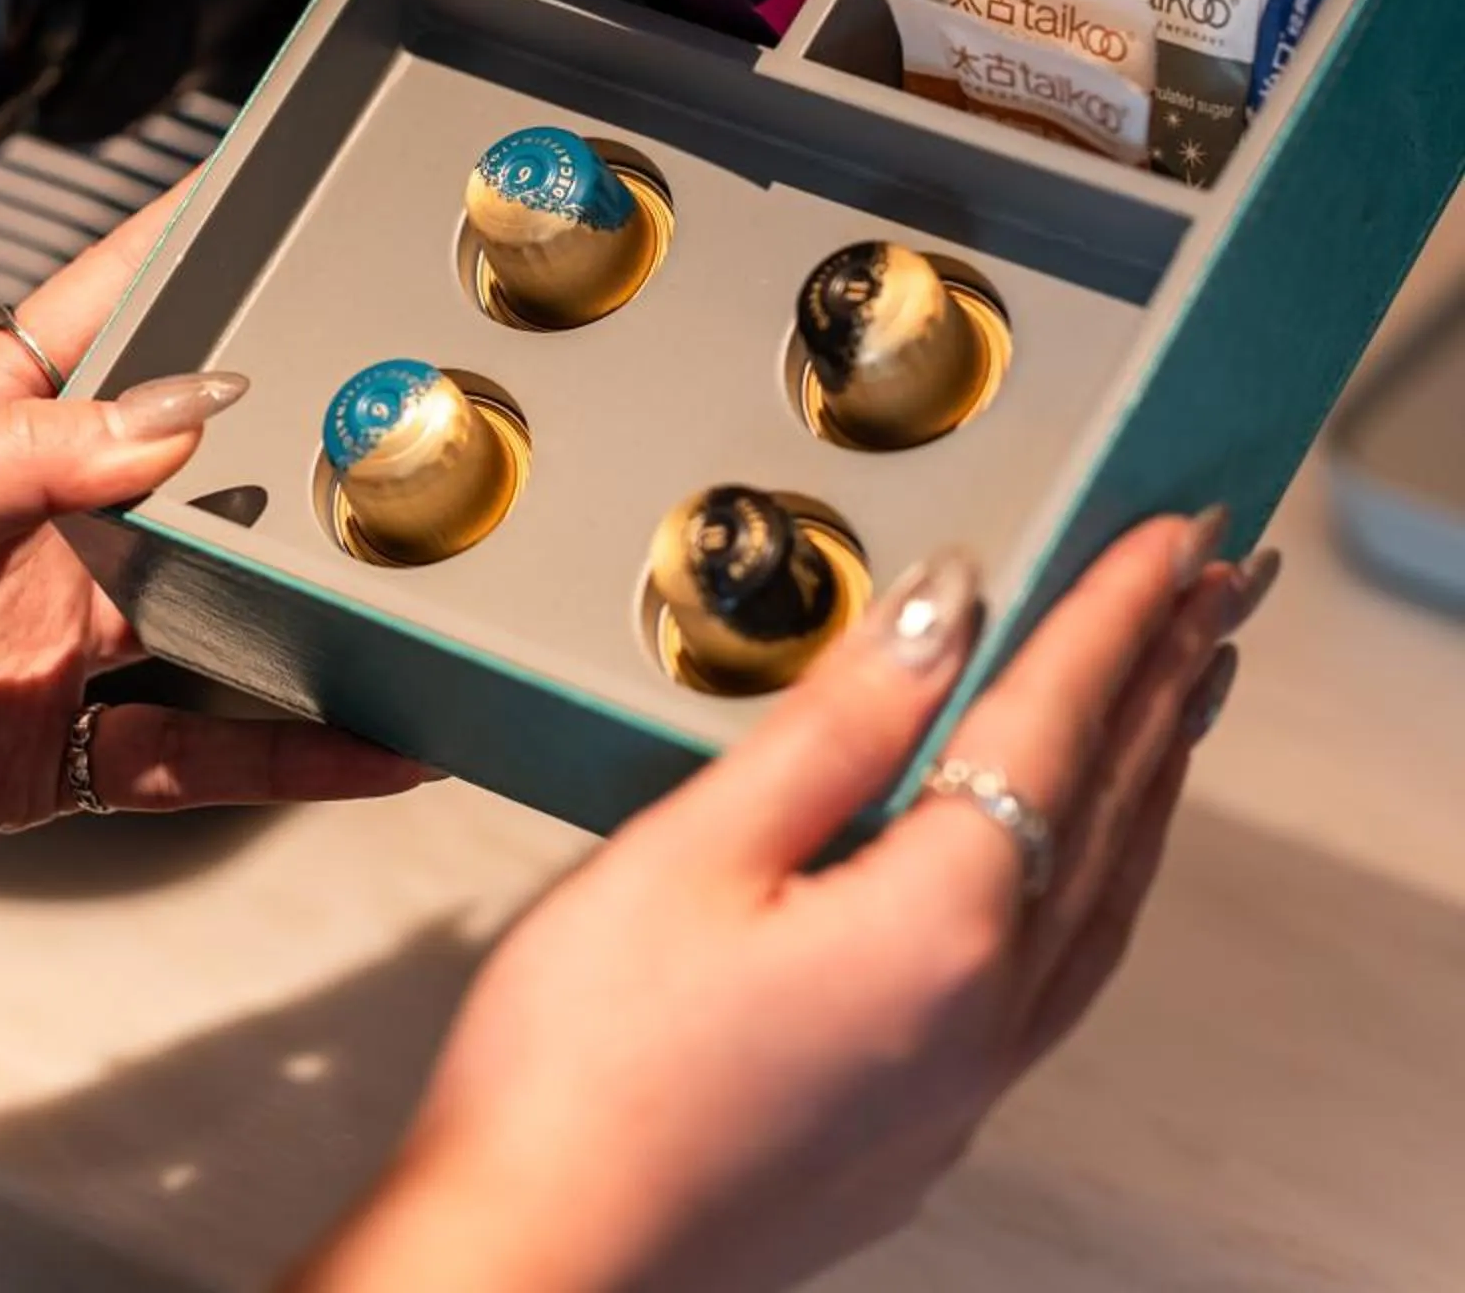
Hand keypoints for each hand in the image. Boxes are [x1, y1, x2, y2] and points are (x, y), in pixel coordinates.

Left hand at [0, 186, 430, 836]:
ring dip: (299, 600)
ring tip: (400, 589)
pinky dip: (292, 753)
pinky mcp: (57, 750)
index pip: (89, 318)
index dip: (168, 251)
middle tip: (373, 417)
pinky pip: (199, 748)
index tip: (252, 197)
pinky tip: (370, 745)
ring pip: (211, 604)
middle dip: (271, 438)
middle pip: (176, 463)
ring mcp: (46, 638)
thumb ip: (20, 459)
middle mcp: (24, 529)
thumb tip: (172, 412)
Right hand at [293, 511, 1275, 1292]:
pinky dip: (1100, 874)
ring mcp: (964, 1084)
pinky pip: (1063, 970)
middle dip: (1165, 679)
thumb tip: (946, 609)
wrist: (538, 1264)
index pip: (1054, 722)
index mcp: (939, 924)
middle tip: (1214, 581)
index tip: (1167, 531)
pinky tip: (1081, 857)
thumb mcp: (695, 848)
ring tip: (1183, 693)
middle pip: (1107, 807)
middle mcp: (985, 1014)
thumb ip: (838, 723)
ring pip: (1102, 898)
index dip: (1113, 613)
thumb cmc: (583, 1067)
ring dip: (1149, 779)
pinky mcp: (922, 1126)